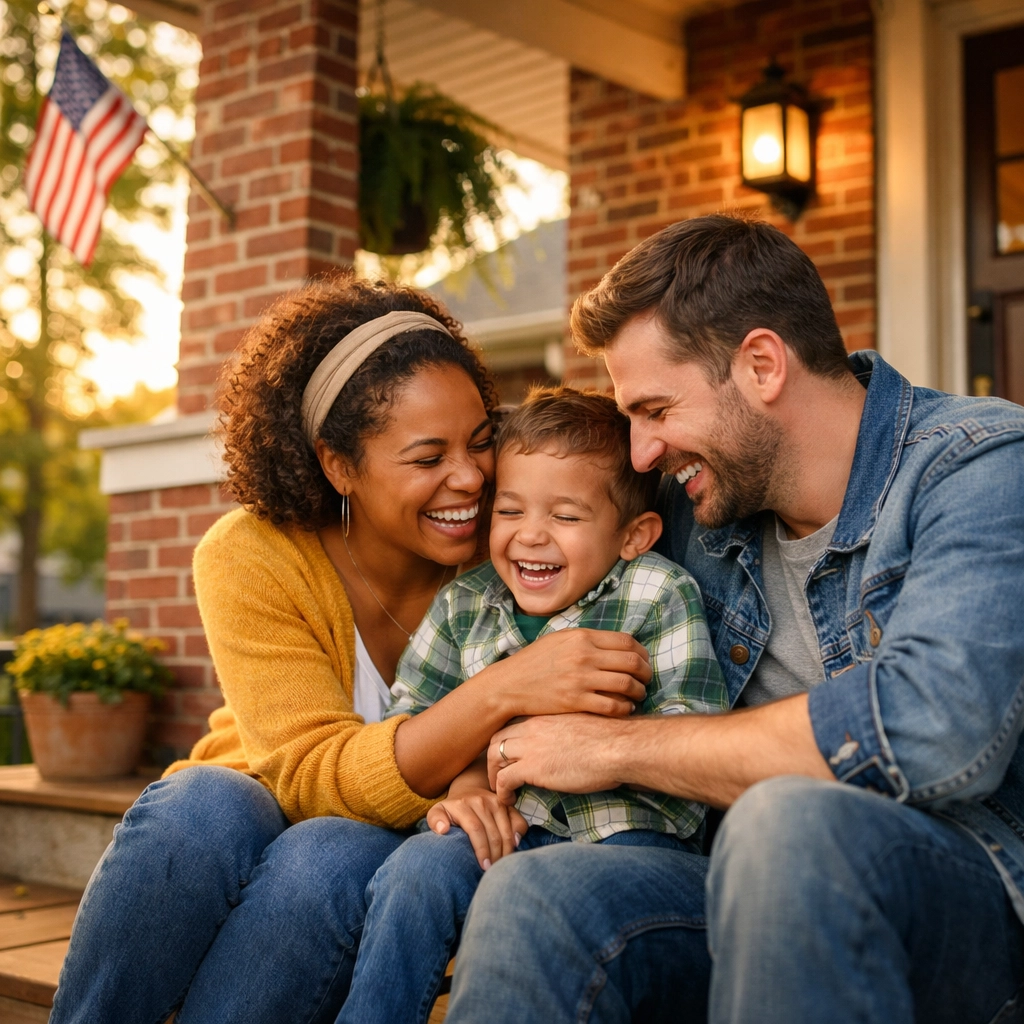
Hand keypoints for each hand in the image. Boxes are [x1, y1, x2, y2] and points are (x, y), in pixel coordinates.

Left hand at [426, 788, 528, 869]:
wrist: (468, 790)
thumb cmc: (452, 809)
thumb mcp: (438, 811)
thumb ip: (435, 820)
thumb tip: (443, 830)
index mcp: (463, 805)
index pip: (476, 829)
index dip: (481, 850)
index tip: (483, 867)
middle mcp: (481, 801)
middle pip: (493, 833)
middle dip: (495, 855)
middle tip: (493, 871)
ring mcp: (496, 801)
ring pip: (507, 830)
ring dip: (506, 850)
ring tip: (502, 864)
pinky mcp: (507, 804)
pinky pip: (519, 821)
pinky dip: (518, 836)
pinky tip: (513, 848)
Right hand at [478, 629, 650, 718]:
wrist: (510, 684)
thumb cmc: (535, 661)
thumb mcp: (560, 639)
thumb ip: (587, 639)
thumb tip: (617, 644)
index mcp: (582, 637)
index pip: (627, 641)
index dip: (642, 653)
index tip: (644, 661)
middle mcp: (584, 655)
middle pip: (632, 662)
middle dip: (646, 672)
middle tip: (646, 680)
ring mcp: (580, 679)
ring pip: (626, 684)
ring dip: (639, 691)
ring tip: (638, 695)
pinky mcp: (575, 701)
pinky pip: (612, 706)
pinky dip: (625, 708)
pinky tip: (626, 708)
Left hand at [488, 714, 633, 803]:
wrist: (618, 746)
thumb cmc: (611, 738)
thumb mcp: (582, 726)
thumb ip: (566, 731)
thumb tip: (568, 743)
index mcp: (545, 716)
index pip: (512, 725)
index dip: (507, 740)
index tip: (510, 754)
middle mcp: (532, 728)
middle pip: (497, 738)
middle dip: (493, 756)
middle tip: (498, 771)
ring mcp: (530, 746)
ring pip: (493, 756)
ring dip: (493, 774)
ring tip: (501, 788)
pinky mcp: (532, 768)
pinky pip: (503, 779)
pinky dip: (501, 791)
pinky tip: (508, 799)